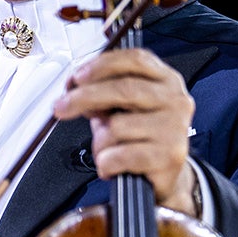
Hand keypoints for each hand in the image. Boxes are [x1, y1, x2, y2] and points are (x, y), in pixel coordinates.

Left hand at [52, 49, 198, 214]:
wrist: (165, 176)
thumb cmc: (141, 138)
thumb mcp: (122, 109)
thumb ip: (103, 95)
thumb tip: (74, 91)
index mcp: (166, 79)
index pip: (135, 59)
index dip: (102, 65)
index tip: (76, 78)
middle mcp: (176, 100)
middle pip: (124, 89)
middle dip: (84, 97)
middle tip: (61, 107)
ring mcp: (175, 127)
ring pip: (117, 126)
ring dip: (100, 142)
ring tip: (105, 151)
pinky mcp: (169, 155)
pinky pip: (121, 155)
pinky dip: (106, 163)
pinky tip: (110, 166)